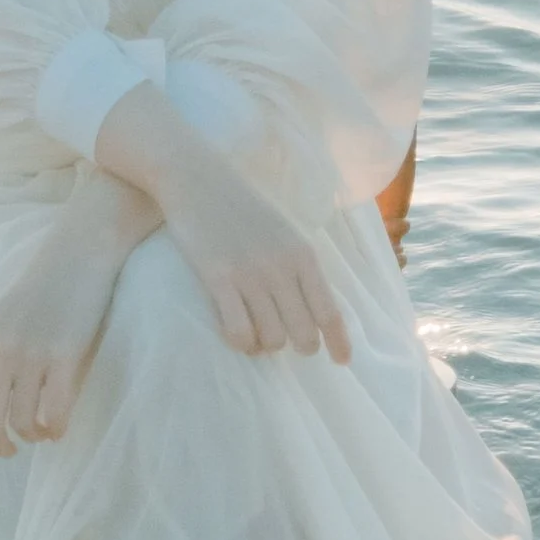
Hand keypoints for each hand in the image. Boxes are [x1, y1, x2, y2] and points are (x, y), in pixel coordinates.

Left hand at [0, 173, 156, 468]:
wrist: (78, 255)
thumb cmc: (42, 291)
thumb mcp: (1, 323)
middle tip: (12, 449)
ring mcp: (31, 355)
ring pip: (21, 422)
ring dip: (31, 435)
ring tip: (41, 431)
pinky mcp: (64, 357)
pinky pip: (54, 413)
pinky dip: (55, 428)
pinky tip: (59, 426)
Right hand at [91, 80, 351, 365]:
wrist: (197, 178)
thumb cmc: (243, 205)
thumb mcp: (286, 230)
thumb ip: (300, 266)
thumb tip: (314, 308)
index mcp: (304, 255)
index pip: (329, 311)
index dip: (338, 342)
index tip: (342, 362)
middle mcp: (282, 268)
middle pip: (303, 334)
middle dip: (297, 345)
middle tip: (283, 338)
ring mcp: (250, 275)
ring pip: (271, 339)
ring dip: (264, 344)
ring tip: (255, 332)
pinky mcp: (218, 279)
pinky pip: (237, 332)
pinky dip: (240, 342)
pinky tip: (236, 334)